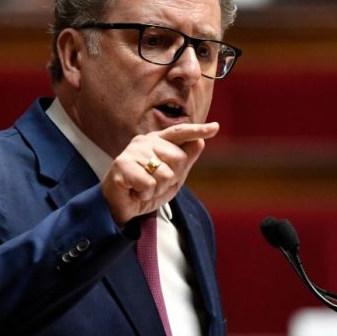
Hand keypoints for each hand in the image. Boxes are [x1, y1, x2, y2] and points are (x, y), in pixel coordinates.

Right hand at [101, 122, 219, 226]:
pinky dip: (146, 194)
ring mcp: (133, 151)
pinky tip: (136, 192)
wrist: (121, 208)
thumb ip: (185, 161)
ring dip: (158, 189)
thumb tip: (200, 142)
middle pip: (178, 158)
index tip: (215, 127)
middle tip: (154, 184)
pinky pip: (149, 183)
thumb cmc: (146, 190)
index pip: (179, 132)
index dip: (197, 130)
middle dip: (171, 178)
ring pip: (165, 173)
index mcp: (157, 141)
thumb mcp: (172, 178)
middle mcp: (145, 142)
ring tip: (144, 188)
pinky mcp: (122, 165)